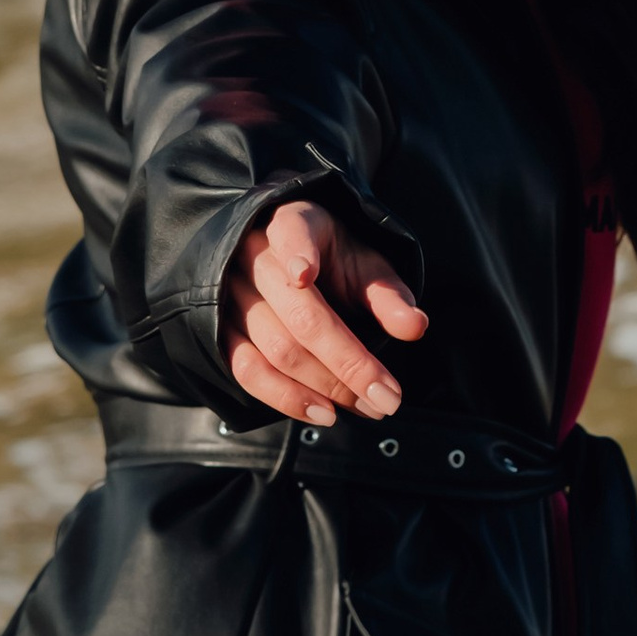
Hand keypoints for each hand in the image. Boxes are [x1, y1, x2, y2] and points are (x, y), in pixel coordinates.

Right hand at [223, 199, 427, 427]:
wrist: (286, 262)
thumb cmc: (331, 262)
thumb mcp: (364, 264)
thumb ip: (388, 294)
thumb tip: (414, 327)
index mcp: (293, 223)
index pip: (291, 232)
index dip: (298, 252)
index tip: (304, 274)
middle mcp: (256, 258)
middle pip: (300, 314)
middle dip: (348, 363)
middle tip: (388, 398)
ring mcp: (232, 296)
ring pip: (276, 349)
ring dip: (325, 387)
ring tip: (366, 406)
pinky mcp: (222, 331)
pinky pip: (247, 370)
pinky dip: (286, 398)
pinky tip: (322, 412)